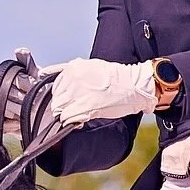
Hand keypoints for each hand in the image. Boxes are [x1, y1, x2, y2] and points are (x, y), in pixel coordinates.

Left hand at [38, 57, 155, 124]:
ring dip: (68, 114)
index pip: (55, 86)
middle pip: (56, 98)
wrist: (135, 85)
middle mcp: (72, 78)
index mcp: (73, 67)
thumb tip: (55, 79)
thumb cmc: (117, 78)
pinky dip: (71, 122)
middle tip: (77, 109)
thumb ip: (73, 73)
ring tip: (81, 114)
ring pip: (60, 109)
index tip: (71, 101)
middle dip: (64, 106)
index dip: (62, 96)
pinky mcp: (85, 106)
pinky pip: (67, 118)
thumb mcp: (91, 67)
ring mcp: (78, 92)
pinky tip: (79, 121)